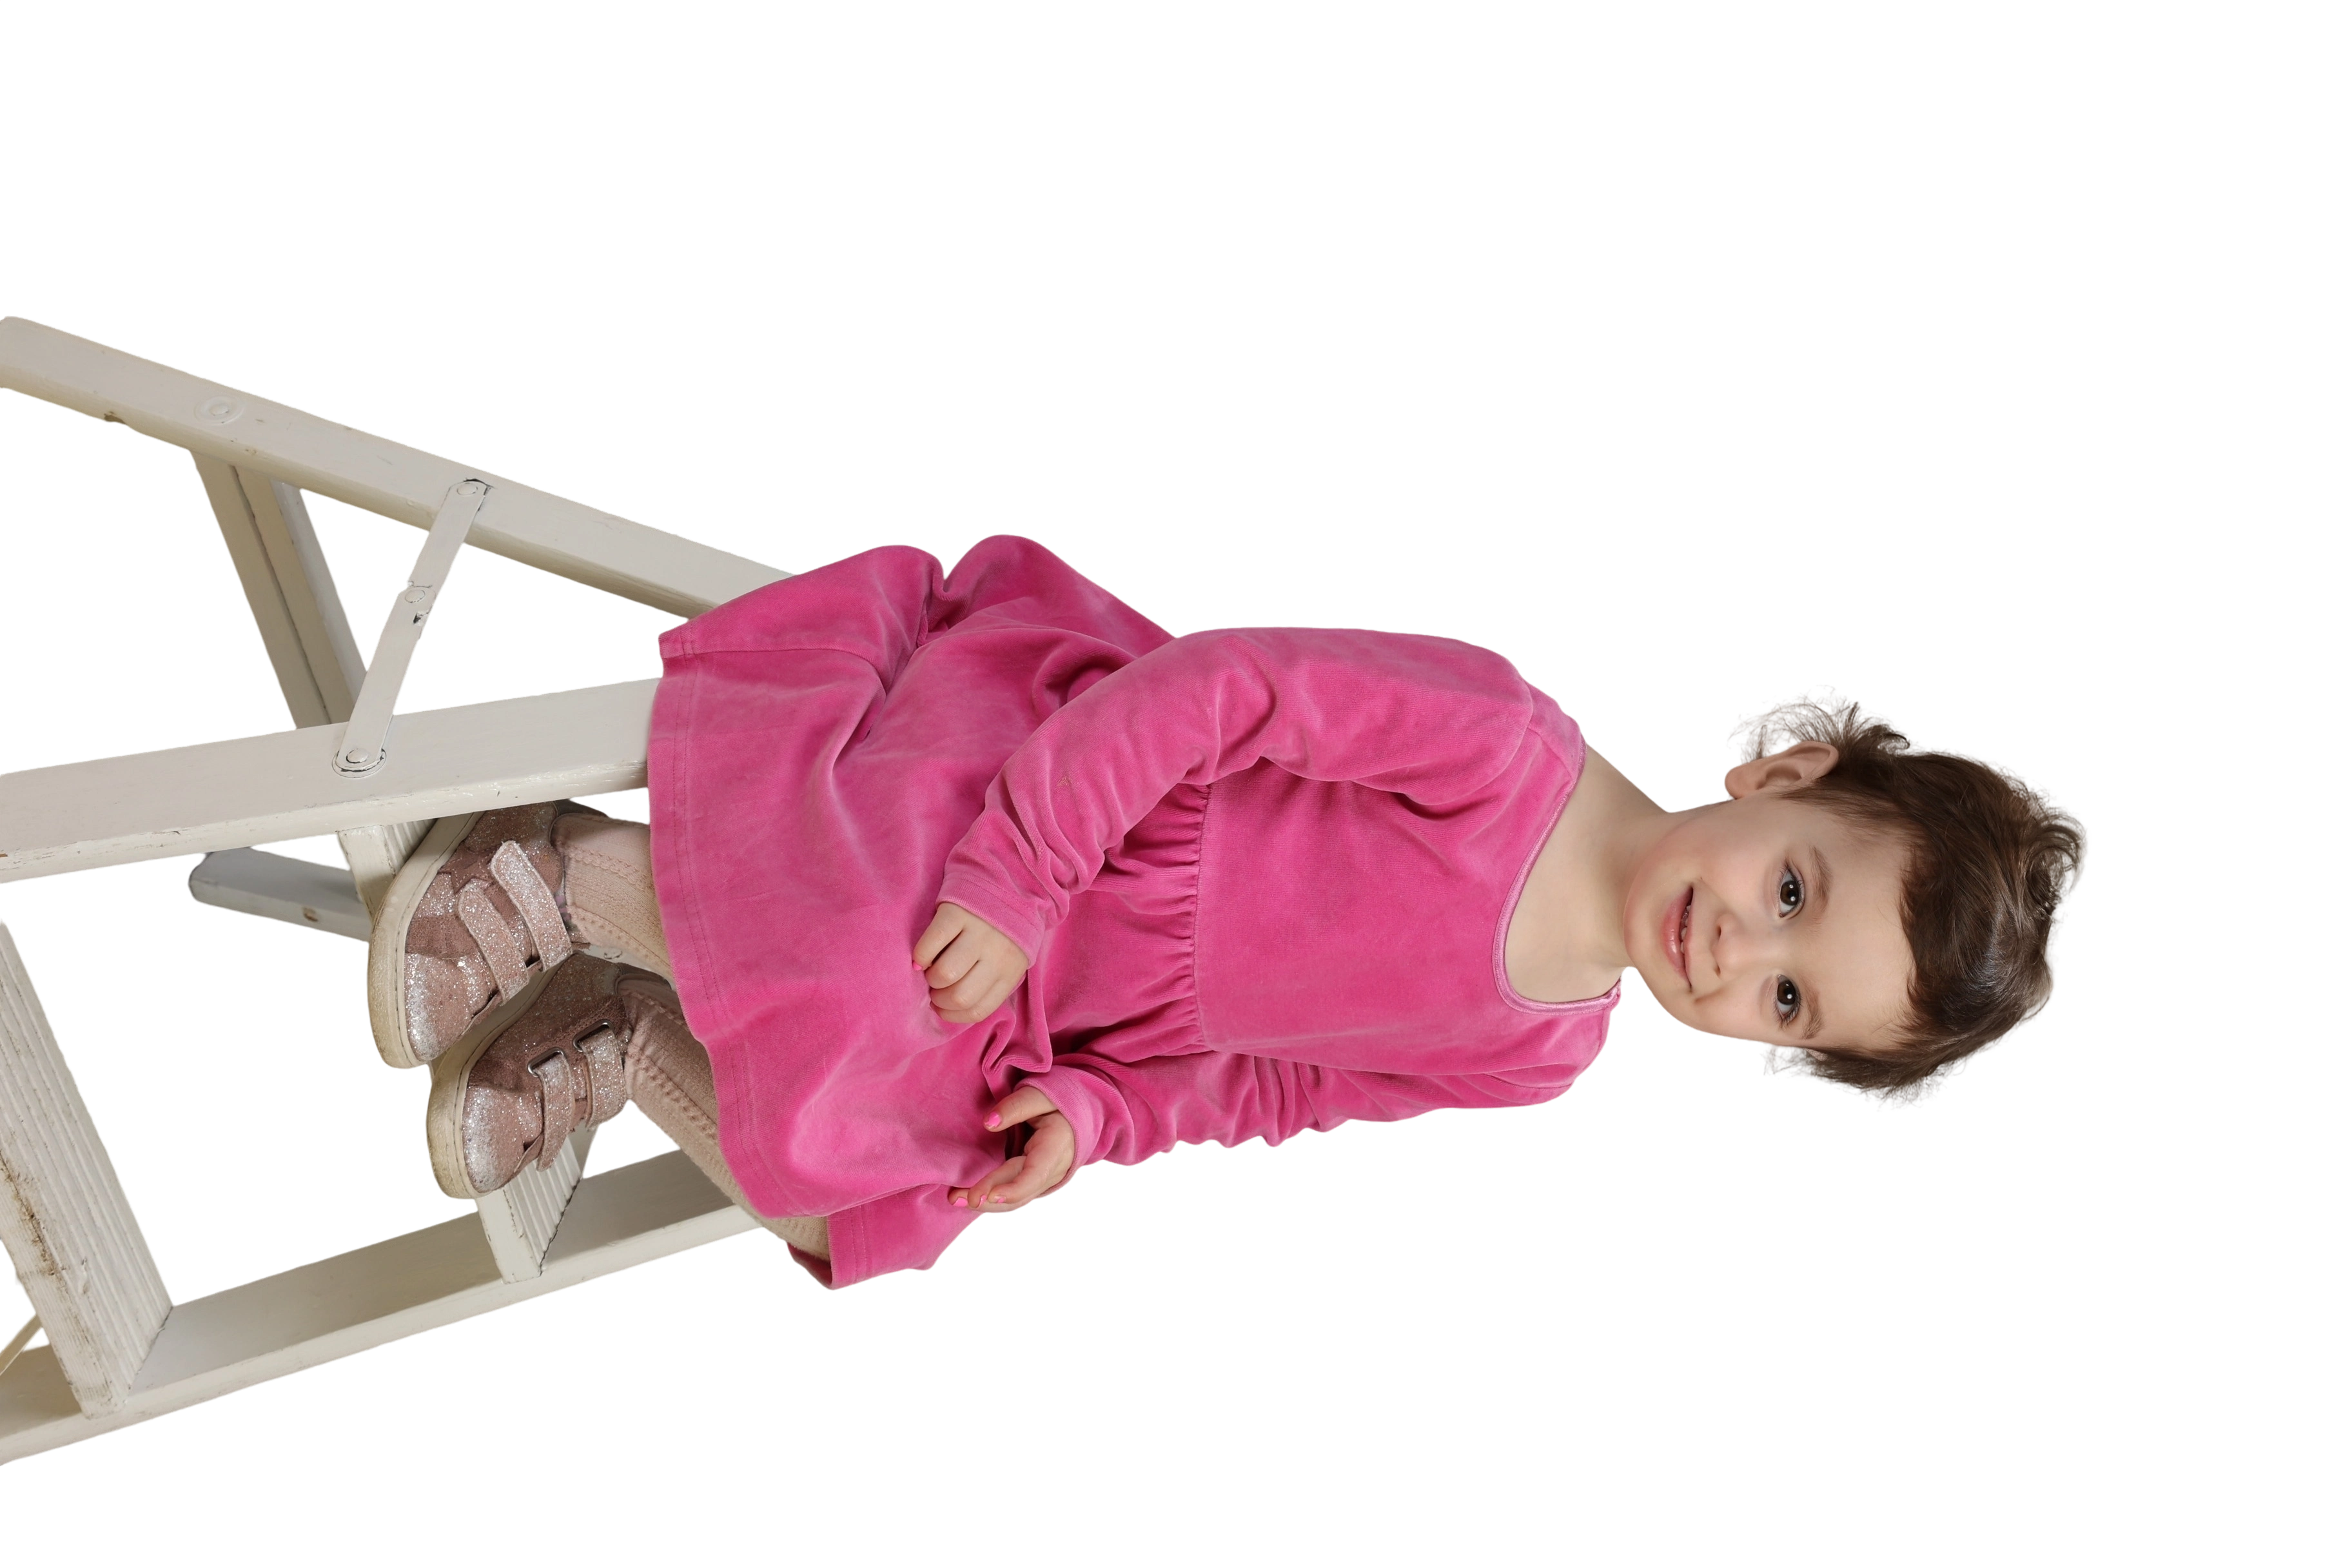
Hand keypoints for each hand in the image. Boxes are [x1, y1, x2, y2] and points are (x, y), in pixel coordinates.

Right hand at [915, 902, 1029, 1025]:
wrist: (1010, 884)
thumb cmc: (1004, 933)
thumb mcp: (1009, 962)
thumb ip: (989, 984)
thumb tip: (953, 1007)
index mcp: (1010, 972)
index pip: (978, 1010)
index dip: (952, 1014)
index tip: (942, 1007)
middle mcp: (996, 954)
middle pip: (960, 996)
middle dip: (940, 999)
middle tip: (936, 988)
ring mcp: (978, 933)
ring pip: (945, 973)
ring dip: (931, 978)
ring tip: (930, 970)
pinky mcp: (957, 913)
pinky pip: (931, 943)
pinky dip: (921, 956)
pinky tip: (922, 957)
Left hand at [951, 1083, 1074, 1214]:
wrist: (1072, 1115)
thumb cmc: (1055, 1102)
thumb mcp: (1040, 1095)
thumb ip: (1016, 1106)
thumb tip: (988, 1123)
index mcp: (1056, 1147)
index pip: (1036, 1174)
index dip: (1015, 1188)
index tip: (991, 1195)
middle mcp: (1052, 1170)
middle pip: (1020, 1190)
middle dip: (989, 1198)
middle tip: (957, 1198)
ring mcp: (1043, 1179)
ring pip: (1015, 1198)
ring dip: (986, 1203)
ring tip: (955, 1199)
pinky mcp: (1031, 1181)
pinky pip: (1013, 1194)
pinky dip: (991, 1198)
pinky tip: (966, 1197)